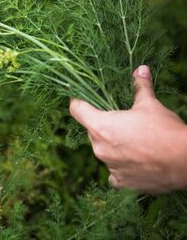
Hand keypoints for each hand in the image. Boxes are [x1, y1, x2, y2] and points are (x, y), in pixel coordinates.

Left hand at [69, 65, 186, 193]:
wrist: (186, 162)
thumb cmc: (165, 131)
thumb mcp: (151, 105)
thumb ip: (140, 88)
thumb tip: (140, 70)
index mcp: (101, 126)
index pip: (77, 110)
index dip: (78, 101)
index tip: (80, 98)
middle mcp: (100, 149)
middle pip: (91, 132)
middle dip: (102, 125)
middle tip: (119, 120)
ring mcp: (110, 167)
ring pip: (103, 152)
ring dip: (113, 146)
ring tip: (133, 141)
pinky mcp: (122, 182)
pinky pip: (113, 173)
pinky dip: (120, 167)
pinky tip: (134, 161)